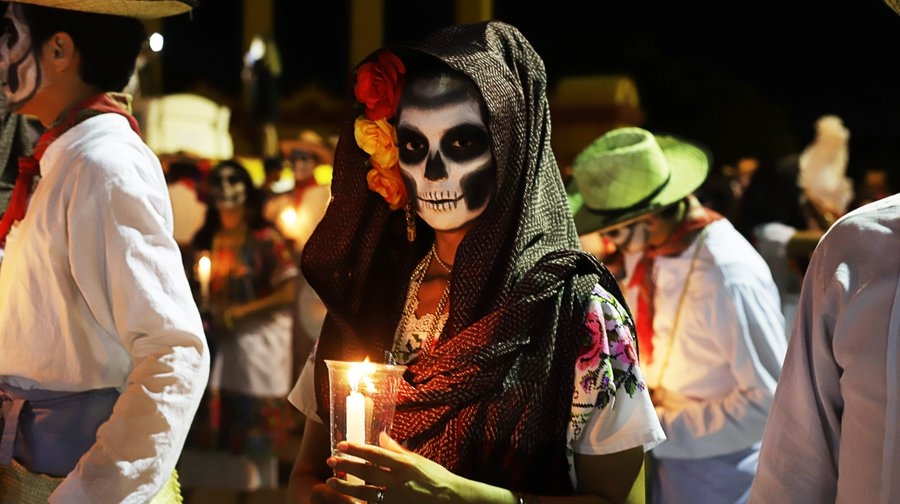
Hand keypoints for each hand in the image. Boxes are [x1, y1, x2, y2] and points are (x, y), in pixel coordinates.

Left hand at [326, 432, 462, 503]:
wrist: (452, 500)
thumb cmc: (437, 478)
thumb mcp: (419, 460)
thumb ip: (397, 450)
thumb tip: (382, 436)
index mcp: (404, 464)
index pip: (375, 454)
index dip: (356, 449)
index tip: (341, 444)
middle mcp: (399, 481)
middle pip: (366, 472)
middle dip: (346, 466)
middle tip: (330, 461)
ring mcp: (396, 498)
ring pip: (365, 492)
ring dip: (346, 487)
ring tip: (331, 482)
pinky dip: (360, 503)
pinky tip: (349, 501)